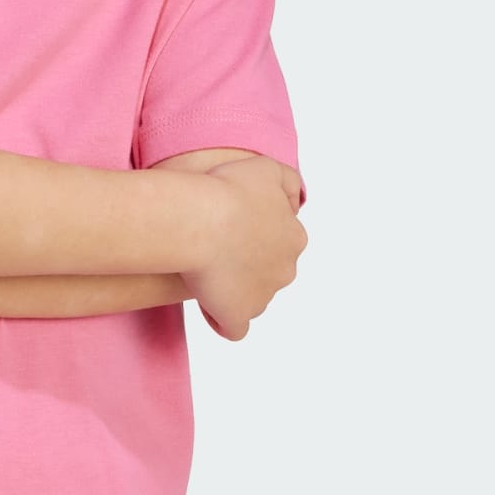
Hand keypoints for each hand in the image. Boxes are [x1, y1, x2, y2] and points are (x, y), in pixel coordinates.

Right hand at [182, 156, 306, 340]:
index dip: (253, 233)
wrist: (200, 221)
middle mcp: (284, 269)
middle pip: (269, 270)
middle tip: (214, 246)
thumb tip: (293, 202)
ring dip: (233, 287)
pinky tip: (209, 305)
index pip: (280, 240)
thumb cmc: (228, 191)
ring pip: (252, 296)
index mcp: (293, 237)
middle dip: (247, 262)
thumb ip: (286, 182)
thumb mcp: (266, 168)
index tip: (228, 223)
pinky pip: (234, 326)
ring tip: (202, 271)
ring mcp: (262, 296)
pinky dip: (223, 319)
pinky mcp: (237, 314)